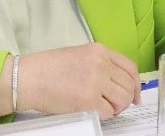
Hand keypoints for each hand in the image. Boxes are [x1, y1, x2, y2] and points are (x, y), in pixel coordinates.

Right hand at [18, 43, 141, 118]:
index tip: (136, 94)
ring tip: (105, 107)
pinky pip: (109, 112)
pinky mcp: (88, 100)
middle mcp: (100, 64)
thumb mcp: (78, 54)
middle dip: (126, 98)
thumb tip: (117, 82)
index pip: (130, 67)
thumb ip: (99, 63)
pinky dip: (105, 114)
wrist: (28, 77)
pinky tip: (94, 110)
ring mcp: (96, 82)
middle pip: (128, 85)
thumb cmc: (48, 68)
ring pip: (122, 99)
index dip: (136, 83)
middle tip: (117, 105)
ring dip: (117, 107)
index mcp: (99, 50)